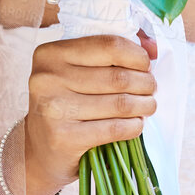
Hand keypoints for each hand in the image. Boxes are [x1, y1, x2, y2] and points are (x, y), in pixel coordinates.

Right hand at [23, 29, 158, 194]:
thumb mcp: (79, 71)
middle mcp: (47, 78)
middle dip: (145, 83)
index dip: (137, 56)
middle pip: (118, 77)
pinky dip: (134, 126)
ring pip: (120, 103)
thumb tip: (153, 47)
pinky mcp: (63, 137)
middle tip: (151, 89)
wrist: (41, 149)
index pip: (109, 45)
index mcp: (51, 53)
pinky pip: (115, 128)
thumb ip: (114, 53)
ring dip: (144, 105)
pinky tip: (135, 124)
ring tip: (148, 106)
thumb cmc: (68, 103)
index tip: (146, 66)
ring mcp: (54, 109)